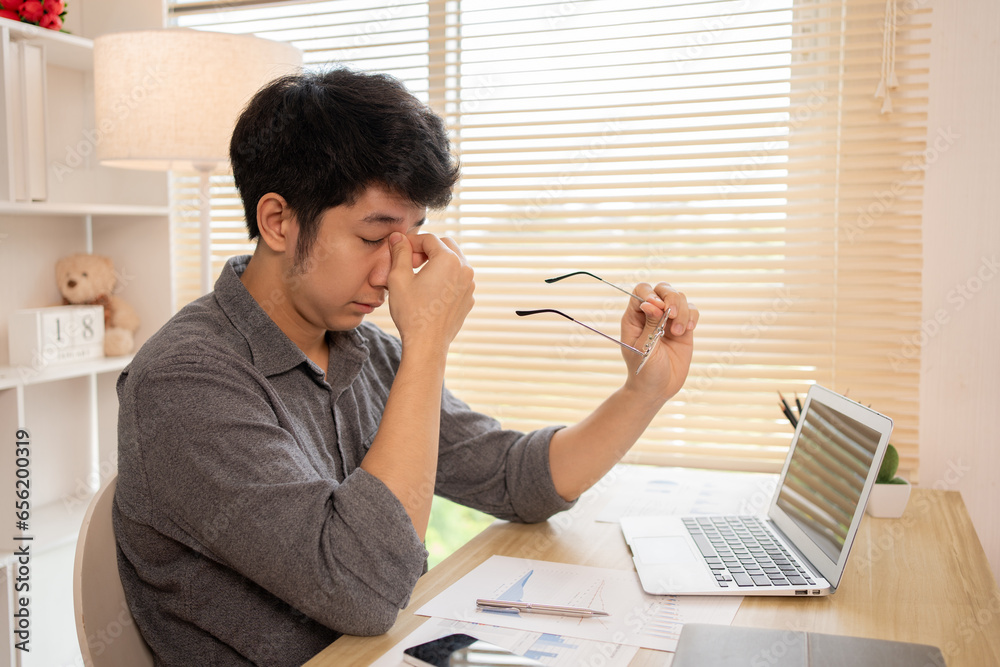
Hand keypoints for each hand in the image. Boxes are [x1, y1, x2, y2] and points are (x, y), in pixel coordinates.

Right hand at [386, 231, 474, 352]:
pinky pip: (457, 280)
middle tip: (410, 262)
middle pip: (445, 246)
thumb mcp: (399, 278)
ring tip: (418, 276)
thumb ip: (400, 252)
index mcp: (449, 259)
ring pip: (453, 263)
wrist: (427, 344)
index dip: (412, 241)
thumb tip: (398, 237)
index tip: (400, 249)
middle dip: (427, 250)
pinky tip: (429, 291)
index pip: (429, 239)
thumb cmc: (411, 312)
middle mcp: (465, 269)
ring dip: (437, 263)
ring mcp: (470, 285)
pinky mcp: (469, 299)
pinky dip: (445, 278)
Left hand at [620, 282, 697, 401]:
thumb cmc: (643, 370)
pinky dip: (692, 316)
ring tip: (677, 332)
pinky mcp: (683, 328)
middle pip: (662, 289)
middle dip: (671, 298)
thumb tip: (651, 303)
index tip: (658, 307)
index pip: (641, 291)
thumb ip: (650, 325)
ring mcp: (668, 320)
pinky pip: (691, 311)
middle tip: (672, 314)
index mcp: (634, 317)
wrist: (657, 389)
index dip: (650, 294)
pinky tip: (688, 329)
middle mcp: (651, 315)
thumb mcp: (644, 348)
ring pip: (679, 298)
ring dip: (682, 311)